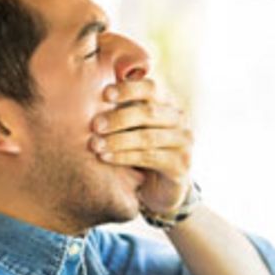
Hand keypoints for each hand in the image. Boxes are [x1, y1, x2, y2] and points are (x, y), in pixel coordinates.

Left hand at [90, 78, 192, 213]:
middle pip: (149, 112)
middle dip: (118, 118)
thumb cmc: (142, 148)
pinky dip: (124, 157)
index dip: (129, 89)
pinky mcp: (181, 164)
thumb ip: (122, 106)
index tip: (105, 94)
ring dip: (117, 140)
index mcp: (168, 102)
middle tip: (94, 125)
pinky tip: (106, 157)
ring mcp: (184, 142)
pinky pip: (149, 157)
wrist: (163, 186)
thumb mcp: (134, 125)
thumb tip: (90, 87)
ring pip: (147, 137)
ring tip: (95, 144)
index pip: (151, 88)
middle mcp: (180, 119)